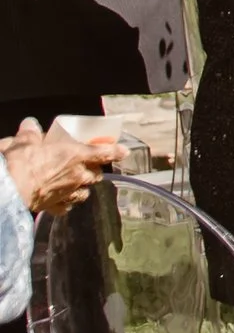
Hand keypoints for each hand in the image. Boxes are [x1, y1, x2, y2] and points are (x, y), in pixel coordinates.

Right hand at [3, 123, 120, 212]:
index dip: (116, 152)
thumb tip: (30, 125)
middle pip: (96, 175)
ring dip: (84, 187)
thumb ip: (31, 132)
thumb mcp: (25, 140)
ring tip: (77, 183)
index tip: (124, 151)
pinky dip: (66, 203)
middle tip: (88, 165)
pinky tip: (62, 201)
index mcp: (76, 155)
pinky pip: (67, 207)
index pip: (104, 153)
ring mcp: (68, 193)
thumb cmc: (21, 163)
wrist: (10, 190)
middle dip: (94, 170)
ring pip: (85, 192)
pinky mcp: (55, 207)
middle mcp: (77, 176)